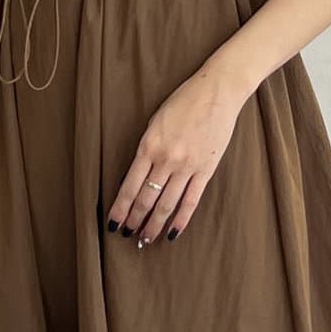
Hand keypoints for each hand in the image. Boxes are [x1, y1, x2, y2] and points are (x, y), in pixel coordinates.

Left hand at [108, 60, 247, 246]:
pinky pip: (191, 201)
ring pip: (166, 204)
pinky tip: (172, 233)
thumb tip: (138, 177)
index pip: (129, 186)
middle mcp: (166, 159)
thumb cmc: (183, 103)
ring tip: (146, 239)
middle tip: (128, 235)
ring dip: (154, 225)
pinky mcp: (206, 170)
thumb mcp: (154, 122)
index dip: (120, 208)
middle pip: (146, 198)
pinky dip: (181, 220)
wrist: (217, 92)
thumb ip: (146, 149)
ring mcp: (187, 166)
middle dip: (135, 220)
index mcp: (149, 146)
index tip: (114, 224)